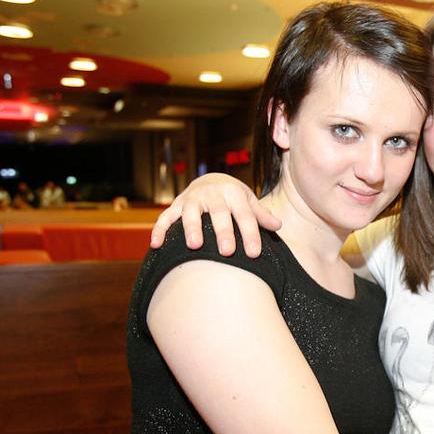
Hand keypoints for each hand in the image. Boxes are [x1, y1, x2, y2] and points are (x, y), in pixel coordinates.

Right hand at [149, 172, 280, 256]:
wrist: (210, 180)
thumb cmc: (233, 198)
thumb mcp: (248, 201)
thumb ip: (260, 214)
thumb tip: (278, 226)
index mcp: (233, 193)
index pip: (245, 215)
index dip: (250, 234)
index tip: (255, 253)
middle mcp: (212, 193)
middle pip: (219, 214)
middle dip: (223, 232)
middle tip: (227, 252)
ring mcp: (192, 199)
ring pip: (191, 213)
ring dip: (191, 228)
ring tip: (193, 246)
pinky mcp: (176, 205)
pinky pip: (165, 218)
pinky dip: (160, 229)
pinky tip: (156, 245)